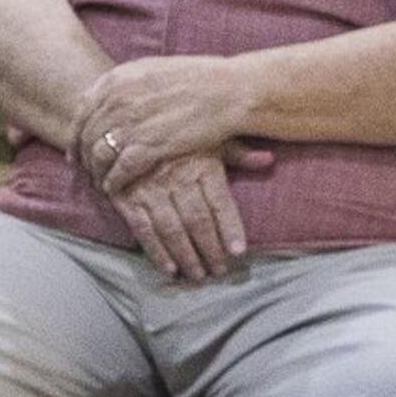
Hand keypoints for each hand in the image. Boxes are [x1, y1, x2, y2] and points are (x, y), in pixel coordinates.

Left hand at [73, 56, 254, 188]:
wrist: (229, 90)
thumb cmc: (200, 78)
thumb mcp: (154, 70)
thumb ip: (128, 83)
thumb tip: (111, 96)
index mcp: (118, 78)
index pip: (83, 110)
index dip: (76, 133)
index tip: (76, 148)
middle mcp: (119, 99)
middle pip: (87, 134)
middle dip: (82, 156)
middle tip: (84, 171)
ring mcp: (132, 123)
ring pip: (99, 154)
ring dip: (95, 172)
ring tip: (99, 182)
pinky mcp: (150, 146)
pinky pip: (119, 170)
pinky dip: (113, 182)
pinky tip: (114, 189)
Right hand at [109, 146, 271, 282]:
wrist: (126, 120)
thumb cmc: (175, 132)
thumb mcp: (208, 134)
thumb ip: (238, 152)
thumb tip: (269, 160)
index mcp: (199, 163)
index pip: (219, 202)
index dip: (230, 228)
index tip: (239, 252)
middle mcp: (175, 177)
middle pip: (197, 221)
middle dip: (210, 250)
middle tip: (221, 272)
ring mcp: (149, 188)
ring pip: (171, 229)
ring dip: (186, 256)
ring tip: (199, 276)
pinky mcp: (126, 196)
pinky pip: (142, 228)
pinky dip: (156, 251)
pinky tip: (169, 268)